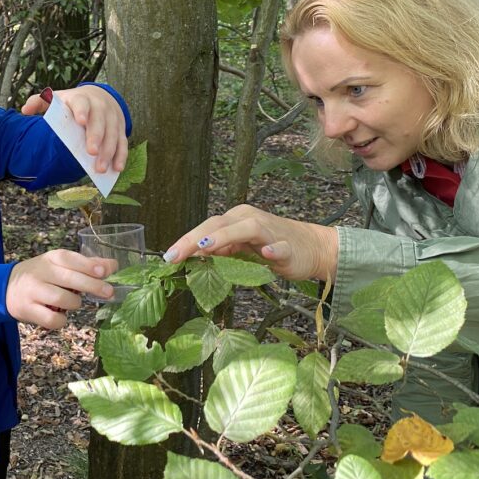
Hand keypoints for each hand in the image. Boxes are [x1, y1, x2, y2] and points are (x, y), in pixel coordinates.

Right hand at [6, 249, 117, 328]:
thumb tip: (114, 265)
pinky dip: (61, 321)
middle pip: (69, 280)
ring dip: (75, 304)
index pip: (69, 259)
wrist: (6, 287)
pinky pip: (52, 320)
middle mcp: (40, 273)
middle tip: (109, 292)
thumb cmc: (43, 276)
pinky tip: (61, 316)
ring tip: (74, 302)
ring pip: (62, 300)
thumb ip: (87, 265)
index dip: (87, 265)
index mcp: (50, 258)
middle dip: (92, 286)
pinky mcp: (28, 310)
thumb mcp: (60, 265)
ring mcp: (32, 291)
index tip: (105, 271)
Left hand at [21, 86, 127, 173]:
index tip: (80, 121)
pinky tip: (117, 168)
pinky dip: (121, 155)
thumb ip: (40, 102)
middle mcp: (100, 107)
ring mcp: (112, 118)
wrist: (101, 96)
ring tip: (100, 169)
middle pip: (100, 122)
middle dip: (96, 137)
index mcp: (82, 99)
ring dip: (108, 152)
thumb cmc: (74, 102)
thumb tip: (25, 110)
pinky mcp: (121, 129)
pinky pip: (123, 142)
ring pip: (113, 134)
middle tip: (91, 153)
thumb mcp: (58, 98)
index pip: (82, 104)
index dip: (82, 111)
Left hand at [163, 204, 338, 281]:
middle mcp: (248, 220)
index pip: (206, 228)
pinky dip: (272, 249)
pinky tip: (265, 253)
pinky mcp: (288, 247)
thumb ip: (219, 251)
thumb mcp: (240, 251)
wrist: (310, 248)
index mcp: (235, 220)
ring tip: (205, 246)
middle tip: (175, 255)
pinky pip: (279, 246)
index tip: (168, 257)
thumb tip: (192, 258)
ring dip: (224, 237)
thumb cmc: (270, 248)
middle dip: (195, 239)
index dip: (186, 241)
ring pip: (246, 229)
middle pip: (218, 225)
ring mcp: (269, 232)